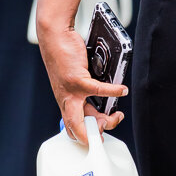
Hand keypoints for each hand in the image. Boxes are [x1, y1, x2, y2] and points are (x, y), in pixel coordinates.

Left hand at [36, 21, 125, 146]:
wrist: (54, 37)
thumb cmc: (64, 56)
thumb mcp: (75, 79)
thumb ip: (87, 90)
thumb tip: (107, 96)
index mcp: (67, 103)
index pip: (73, 130)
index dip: (86, 138)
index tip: (101, 136)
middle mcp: (67, 101)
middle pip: (78, 131)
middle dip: (97, 135)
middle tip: (111, 123)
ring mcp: (71, 93)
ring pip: (86, 120)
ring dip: (106, 122)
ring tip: (118, 115)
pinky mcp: (77, 80)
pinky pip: (99, 91)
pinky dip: (113, 92)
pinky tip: (122, 90)